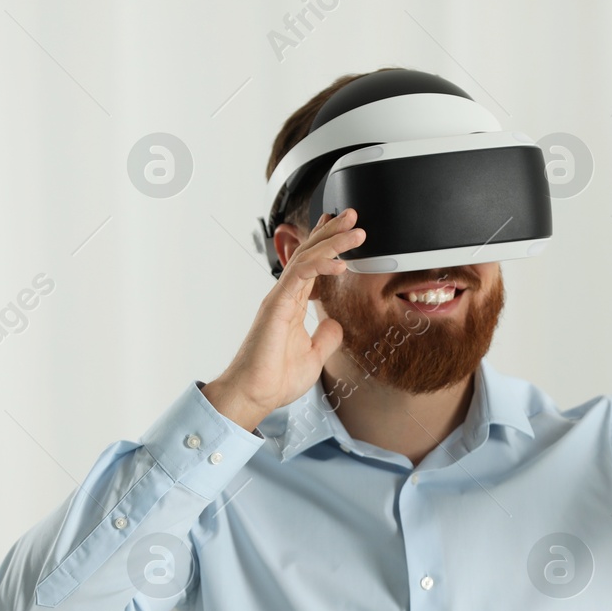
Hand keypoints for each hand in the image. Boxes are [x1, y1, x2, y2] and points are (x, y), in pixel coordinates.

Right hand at [202, 208, 363, 432]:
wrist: (255, 394)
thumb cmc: (276, 379)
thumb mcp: (313, 356)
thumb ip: (325, 337)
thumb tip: (336, 323)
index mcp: (292, 304)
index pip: (311, 265)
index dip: (326, 244)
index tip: (343, 228)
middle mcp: (285, 296)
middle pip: (309, 253)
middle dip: (332, 232)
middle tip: (353, 215)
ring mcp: (279, 298)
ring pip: (306, 257)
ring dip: (333, 241)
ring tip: (356, 231)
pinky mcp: (276, 305)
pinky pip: (299, 275)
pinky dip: (321, 265)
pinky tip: (340, 263)